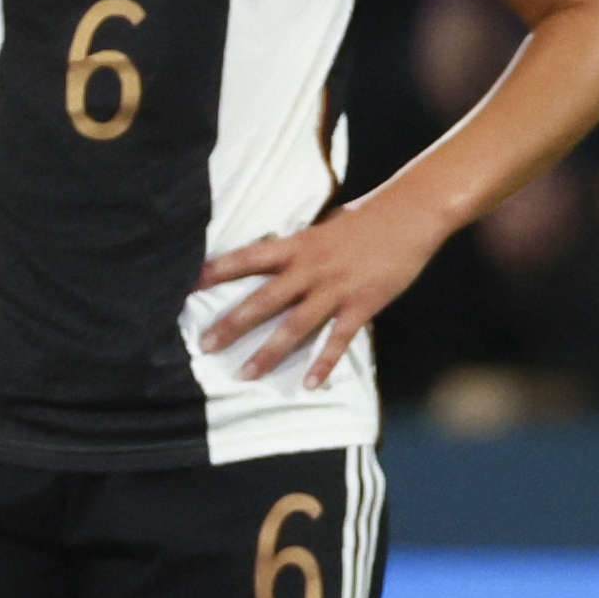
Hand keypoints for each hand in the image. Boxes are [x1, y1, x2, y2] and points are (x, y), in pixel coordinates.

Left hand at [197, 195, 451, 388]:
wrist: (411, 214)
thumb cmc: (369, 217)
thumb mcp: (326, 227)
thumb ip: (302, 247)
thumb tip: (279, 256)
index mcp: (299, 245)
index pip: (248, 258)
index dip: (216, 271)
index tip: (187, 286)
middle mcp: (311, 268)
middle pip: (263, 300)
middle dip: (232, 324)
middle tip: (205, 345)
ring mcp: (336, 288)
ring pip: (294, 325)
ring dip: (268, 352)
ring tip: (246, 375)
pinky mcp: (362, 304)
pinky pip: (338, 339)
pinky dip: (324, 362)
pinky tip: (310, 384)